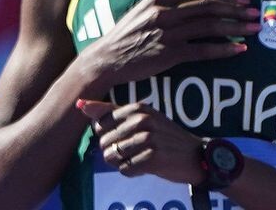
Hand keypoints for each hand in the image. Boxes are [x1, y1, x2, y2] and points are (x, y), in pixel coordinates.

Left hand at [79, 100, 204, 184]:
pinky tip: (146, 166)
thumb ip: (109, 111)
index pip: (100, 124)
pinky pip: (124, 170)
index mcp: (138, 108)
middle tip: (134, 151)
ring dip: (122, 163)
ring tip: (139, 158)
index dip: (107, 136)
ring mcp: (148, 138)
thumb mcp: (141, 118)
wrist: (195, 155)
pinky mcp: (153, 158)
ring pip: (111, 157)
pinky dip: (132, 171)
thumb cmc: (164, 136)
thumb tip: (79, 103)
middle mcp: (143, 120)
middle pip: (103, 142)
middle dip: (114, 151)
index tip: (125, 137)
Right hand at [84, 0, 260, 87]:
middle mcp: (164, 12)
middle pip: (209, 8)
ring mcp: (167, 33)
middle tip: (255, 14)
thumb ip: (167, 7)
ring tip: (254, 29)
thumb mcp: (143, 13)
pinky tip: (239, 49)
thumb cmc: (125, 38)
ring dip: (236, 28)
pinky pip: (203, 50)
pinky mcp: (168, 54)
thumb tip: (195, 4)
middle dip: (236, 10)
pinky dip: (224, 49)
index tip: (243, 2)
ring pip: (210, 27)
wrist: (105, 61)